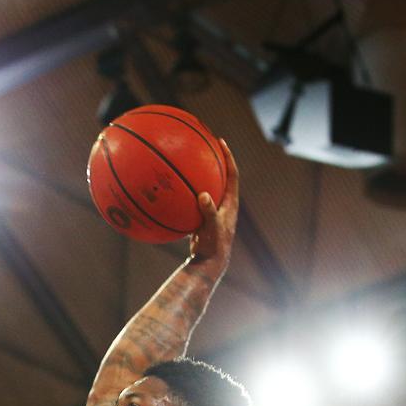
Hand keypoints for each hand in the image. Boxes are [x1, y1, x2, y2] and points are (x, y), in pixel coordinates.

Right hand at [189, 137, 239, 266]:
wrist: (209, 262)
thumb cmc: (213, 246)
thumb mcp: (211, 228)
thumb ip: (209, 212)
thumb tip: (203, 195)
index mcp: (231, 203)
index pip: (232, 175)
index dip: (228, 158)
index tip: (221, 143)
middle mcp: (225, 203)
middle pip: (222, 175)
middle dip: (215, 159)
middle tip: (206, 144)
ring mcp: (214, 210)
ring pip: (209, 186)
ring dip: (201, 173)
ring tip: (190, 160)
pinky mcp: (204, 217)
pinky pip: (195, 198)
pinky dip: (186, 191)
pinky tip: (173, 187)